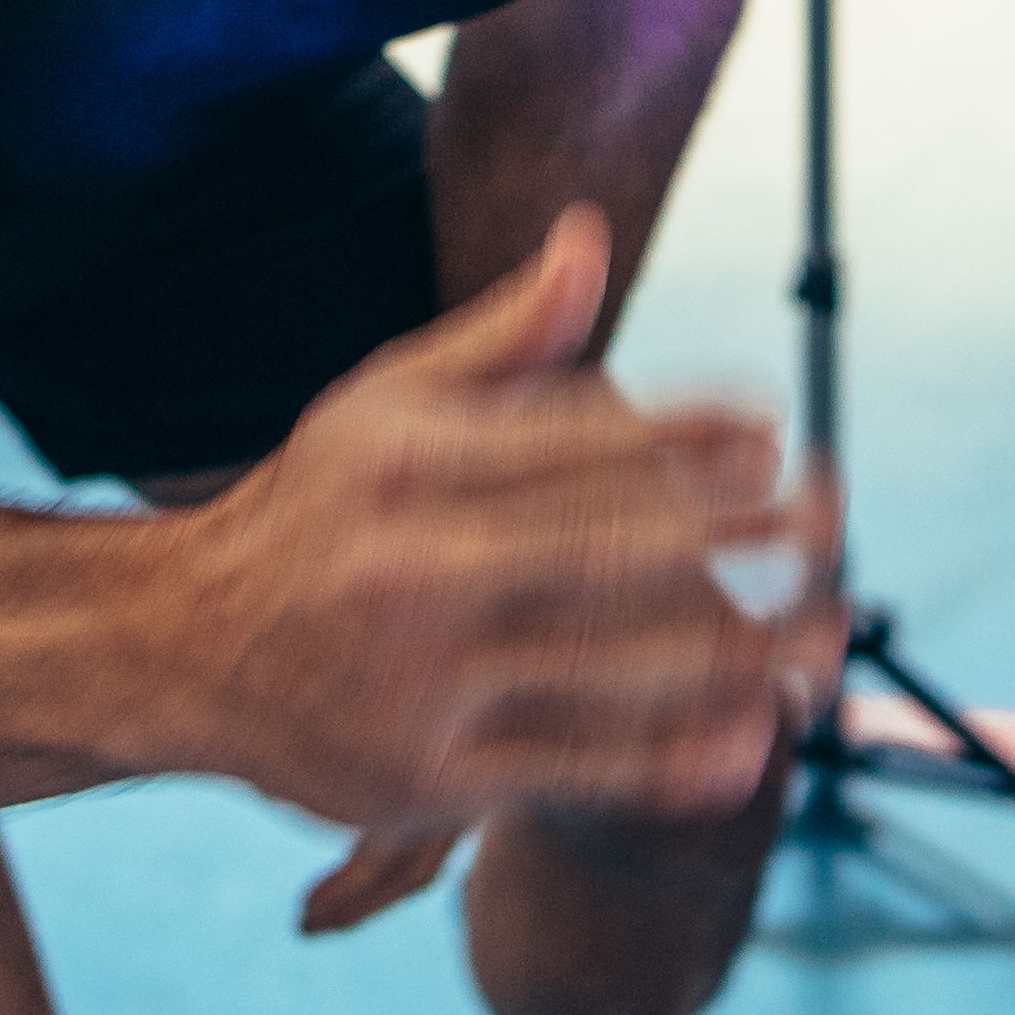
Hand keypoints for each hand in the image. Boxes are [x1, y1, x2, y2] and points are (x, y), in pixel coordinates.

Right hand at [170, 209, 844, 866]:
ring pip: (613, 664)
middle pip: (612, 548)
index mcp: (409, 462)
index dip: (693, 434)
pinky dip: (676, 756)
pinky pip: (581, 765)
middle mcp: (412, 567)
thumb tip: (592, 237)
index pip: (579, 440)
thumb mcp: (383, 405)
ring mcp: (423, 680)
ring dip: (738, 650)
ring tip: (827, 634)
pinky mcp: (431, 777)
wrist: (181, 650)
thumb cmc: (313, 511)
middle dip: (739, 534)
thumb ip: (503, 340)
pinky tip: (752, 736)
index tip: (778, 431)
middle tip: (833, 519)